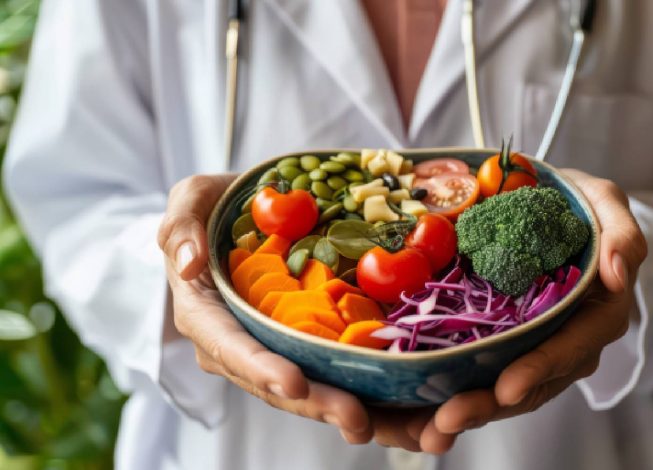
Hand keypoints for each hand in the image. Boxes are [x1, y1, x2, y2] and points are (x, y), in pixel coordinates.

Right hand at [157, 174, 371, 441]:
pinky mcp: (292, 346)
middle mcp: (230, 343)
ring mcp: (263, 348)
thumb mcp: (193, 197)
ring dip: (330, 407)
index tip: (293, 382)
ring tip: (367, 422)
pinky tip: (377, 406)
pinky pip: (316, 373)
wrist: (242, 215)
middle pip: (268, 381)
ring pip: (295, 389)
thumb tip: (189, 264)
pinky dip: (344, 389)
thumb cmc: (214, 207)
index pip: (228, 346)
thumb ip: (181, 224)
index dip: (260, 367)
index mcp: (202, 312)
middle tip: (353, 418)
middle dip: (310, 401)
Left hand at [411, 170, 648, 452]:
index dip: (540, 369)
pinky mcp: (512, 340)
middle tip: (450, 418)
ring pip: (513, 387)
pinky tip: (431, 405)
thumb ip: (622, 234)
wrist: (556, 207)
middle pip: (537, 381)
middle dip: (494, 403)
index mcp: (600, 311)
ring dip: (476, 407)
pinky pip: (493, 371)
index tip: (506, 388)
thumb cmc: (582, 205)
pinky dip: (466, 388)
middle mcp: (573, 338)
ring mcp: (542, 343)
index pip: (573, 348)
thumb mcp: (606, 204)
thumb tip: (616, 273)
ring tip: (436, 423)